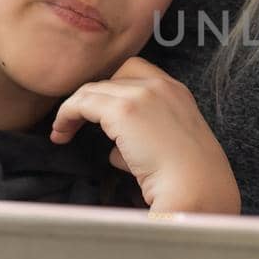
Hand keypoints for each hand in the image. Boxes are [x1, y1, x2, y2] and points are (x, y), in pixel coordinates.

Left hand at [51, 57, 239, 213]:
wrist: (197, 187)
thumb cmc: (187, 179)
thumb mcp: (169, 149)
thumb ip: (144, 141)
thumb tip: (116, 152)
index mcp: (177, 92)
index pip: (135, 72)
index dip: (112, 89)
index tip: (99, 113)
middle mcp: (161, 85)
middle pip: (111, 78)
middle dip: (92, 99)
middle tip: (75, 123)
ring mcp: (143, 94)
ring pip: (93, 89)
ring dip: (74, 109)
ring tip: (62, 131)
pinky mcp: (124, 110)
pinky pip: (83, 103)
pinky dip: (66, 115)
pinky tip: (61, 134)